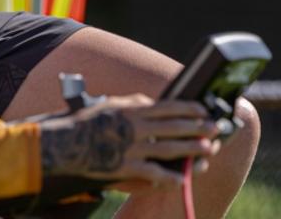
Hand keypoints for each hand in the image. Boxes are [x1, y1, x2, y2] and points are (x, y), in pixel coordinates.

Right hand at [38, 93, 219, 188]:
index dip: (187, 108)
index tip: (203, 110)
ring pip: (168, 148)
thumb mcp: (111, 104)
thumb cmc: (87, 122)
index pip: (166, 106)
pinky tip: (182, 178)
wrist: (65, 143)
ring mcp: (131, 148)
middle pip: (172, 127)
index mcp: (130, 109)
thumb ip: (133, 104)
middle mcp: (133, 126)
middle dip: (196, 127)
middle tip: (215, 129)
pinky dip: (168, 176)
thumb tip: (155, 103)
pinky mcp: (125, 167)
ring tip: (208, 150)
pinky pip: (152, 173)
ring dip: (191, 149)